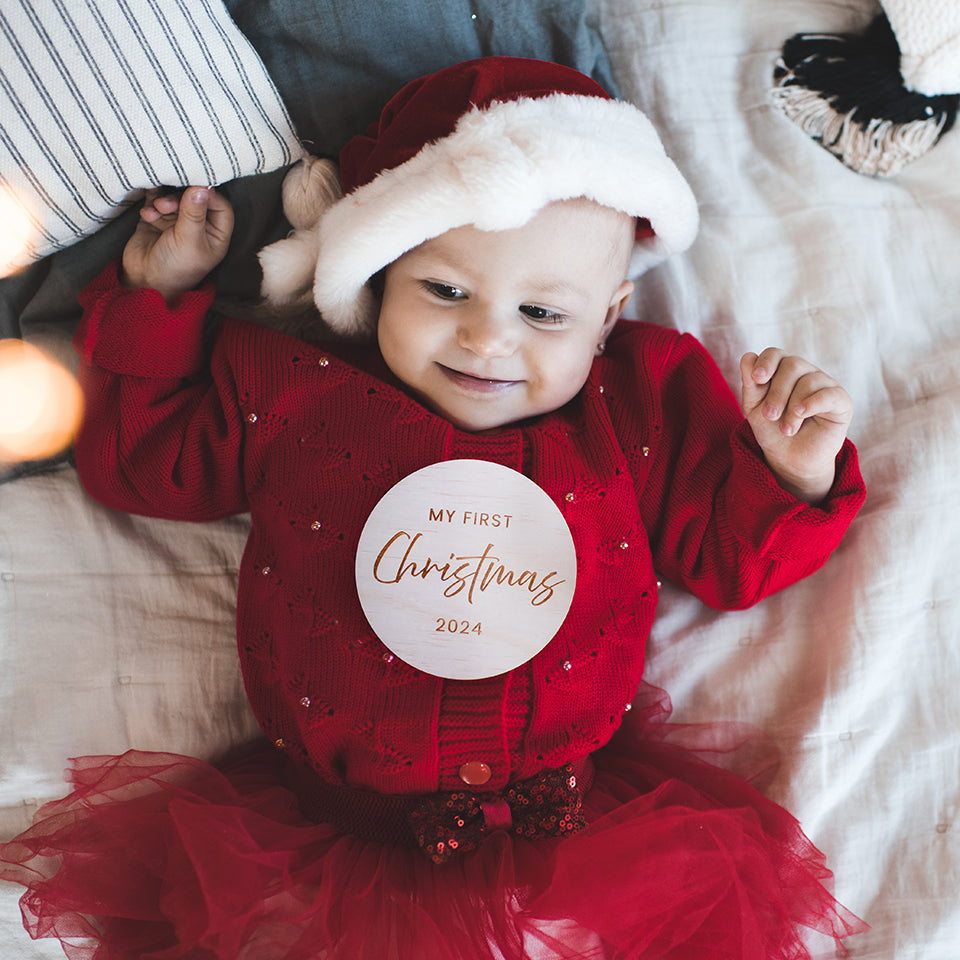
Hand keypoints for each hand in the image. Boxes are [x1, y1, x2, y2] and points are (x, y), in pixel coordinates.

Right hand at [121, 186, 233, 302]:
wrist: (144, 281)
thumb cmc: (175, 269)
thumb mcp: (189, 241)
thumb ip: (194, 213)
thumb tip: (202, 187)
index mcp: (215, 234)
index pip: (220, 206)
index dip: (209, 195)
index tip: (194, 188)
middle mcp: (199, 226)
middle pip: (196, 198)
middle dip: (181, 197)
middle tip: (166, 204)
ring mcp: (178, 221)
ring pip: (175, 197)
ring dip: (164, 200)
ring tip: (156, 211)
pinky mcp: (157, 217)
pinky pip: (156, 199)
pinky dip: (152, 203)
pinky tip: (147, 215)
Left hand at [740, 348, 852, 502]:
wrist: (790, 458)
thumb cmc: (771, 429)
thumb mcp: (754, 407)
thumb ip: (750, 383)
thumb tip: (747, 356)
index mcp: (782, 370)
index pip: (775, 353)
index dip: (766, 362)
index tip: (757, 379)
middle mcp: (805, 372)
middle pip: (792, 364)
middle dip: (777, 392)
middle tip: (769, 416)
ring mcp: (824, 384)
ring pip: (808, 380)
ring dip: (791, 408)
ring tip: (786, 429)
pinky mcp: (841, 401)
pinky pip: (829, 394)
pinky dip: (812, 403)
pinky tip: (801, 415)